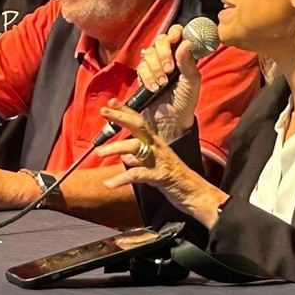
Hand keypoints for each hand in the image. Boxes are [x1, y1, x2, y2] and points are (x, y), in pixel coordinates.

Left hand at [97, 99, 225, 227]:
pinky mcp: (159, 176)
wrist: (196, 193)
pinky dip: (121, 179)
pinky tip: (108, 184)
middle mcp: (158, 147)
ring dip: (116, 148)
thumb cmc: (175, 179)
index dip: (126, 110)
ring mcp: (159, 160)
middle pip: (139, 127)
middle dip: (120, 117)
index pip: (140, 122)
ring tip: (99, 152)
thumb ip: (140, 160)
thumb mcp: (155, 166)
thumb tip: (125, 157)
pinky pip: (137, 174)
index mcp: (156, 143)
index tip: (111, 101)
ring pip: (135, 147)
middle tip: (104, 111)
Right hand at [137, 24, 201, 141]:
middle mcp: (168, 56)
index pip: (177, 33)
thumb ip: (188, 62)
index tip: (174, 40)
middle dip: (163, 54)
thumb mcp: (191, 82)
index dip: (174, 33)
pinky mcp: (144, 75)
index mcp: (183, 54)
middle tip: (169, 70)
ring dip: (155, 68)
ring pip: (148, 54)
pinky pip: (140, 68)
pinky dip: (147, 77)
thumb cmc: (186, 100)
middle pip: (160, 40)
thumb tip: (186, 42)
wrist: (171, 120)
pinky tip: (154, 88)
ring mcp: (155, 64)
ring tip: (163, 84)